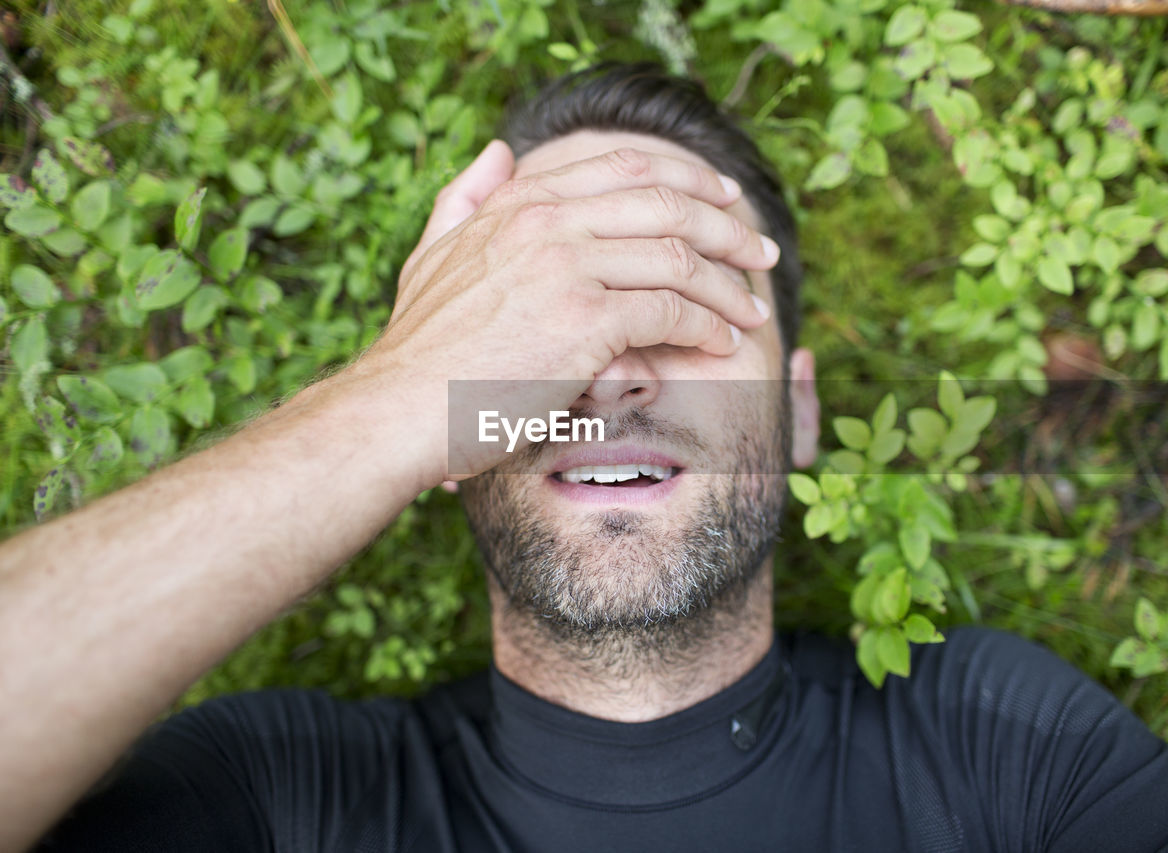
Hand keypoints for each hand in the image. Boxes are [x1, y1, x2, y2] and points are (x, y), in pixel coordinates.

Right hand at [349, 139, 779, 487]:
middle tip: (760, 251)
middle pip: (666, 202)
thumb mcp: (432, 252)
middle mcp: (547, 221)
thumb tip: (499, 151)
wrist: (401, 405)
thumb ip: (465, 197)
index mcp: (519, 201)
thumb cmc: (419, 346)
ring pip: (678, 256)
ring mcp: (566, 265)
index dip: (688, 178)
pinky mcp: (584, 319)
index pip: (625, 165)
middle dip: (726, 226)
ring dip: (728, 283)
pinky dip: (707, 324)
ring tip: (753, 309)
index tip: (724, 201)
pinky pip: (671, 310)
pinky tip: (722, 341)